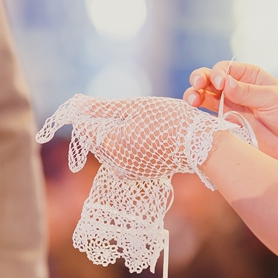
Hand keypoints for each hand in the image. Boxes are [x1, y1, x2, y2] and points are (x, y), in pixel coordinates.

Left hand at [36, 95, 253, 184]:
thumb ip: (102, 107)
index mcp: (109, 146)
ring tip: (138, 122)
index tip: (98, 103)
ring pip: (110, 148)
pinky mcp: (140, 174)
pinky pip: (124, 156)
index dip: (87, 113)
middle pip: (96, 139)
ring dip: (116, 133)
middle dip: (103, 123)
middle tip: (125, 110)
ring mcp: (128, 172)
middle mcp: (115, 164)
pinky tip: (145, 134)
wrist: (199, 145)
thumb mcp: (133, 107)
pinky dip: (128, 144)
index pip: (84, 128)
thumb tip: (78, 104)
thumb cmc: (167, 120)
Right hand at [184, 61, 277, 178]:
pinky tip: (192, 116)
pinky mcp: (225, 127)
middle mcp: (235, 90)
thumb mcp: (273, 98)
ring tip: (191, 101)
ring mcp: (228, 109)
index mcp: (249, 76)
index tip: (221, 84)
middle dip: (199, 80)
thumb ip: (248, 92)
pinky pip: (206, 119)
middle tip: (197, 86)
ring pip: (203, 98)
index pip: (225, 68)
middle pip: (209, 80)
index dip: (218, 73)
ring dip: (193, 96)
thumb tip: (224, 83)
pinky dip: (197, 116)